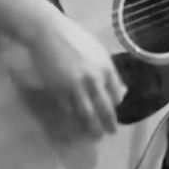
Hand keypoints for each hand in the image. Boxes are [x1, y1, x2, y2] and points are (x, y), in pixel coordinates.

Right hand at [28, 20, 126, 139]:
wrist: (49, 32)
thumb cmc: (74, 39)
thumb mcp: (98, 52)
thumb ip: (107, 71)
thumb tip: (119, 90)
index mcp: (106, 68)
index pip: (116, 95)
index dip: (115, 106)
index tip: (113, 113)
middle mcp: (95, 79)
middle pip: (105, 108)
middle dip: (109, 123)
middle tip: (110, 133)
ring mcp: (77, 87)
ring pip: (87, 114)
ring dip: (92, 127)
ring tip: (95, 135)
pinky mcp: (59, 91)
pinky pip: (69, 109)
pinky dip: (73, 116)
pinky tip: (74, 121)